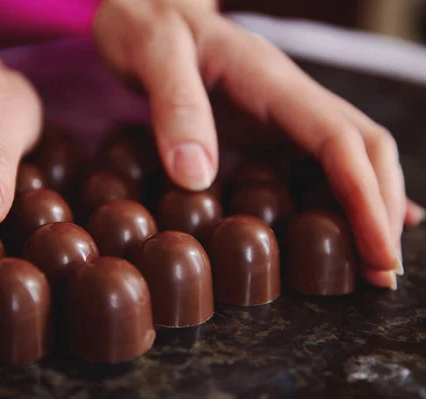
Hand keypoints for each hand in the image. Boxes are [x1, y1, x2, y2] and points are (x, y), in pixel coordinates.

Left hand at [93, 0, 422, 288]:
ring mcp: (277, 115)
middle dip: (379, 210)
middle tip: (382, 275)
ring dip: (364, 209)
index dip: (365, 197)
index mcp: (270, 80)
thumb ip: (175, 108)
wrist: (143, 7)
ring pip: (343, 161)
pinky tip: (344, 227)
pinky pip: (309, 164)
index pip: (338, 139)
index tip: (378, 253)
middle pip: (361, 150)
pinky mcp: (261, 130)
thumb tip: (196, 178)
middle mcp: (286, 99)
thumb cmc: (145, 26)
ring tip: (369, 266)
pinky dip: (334, 197)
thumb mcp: (152, 56)